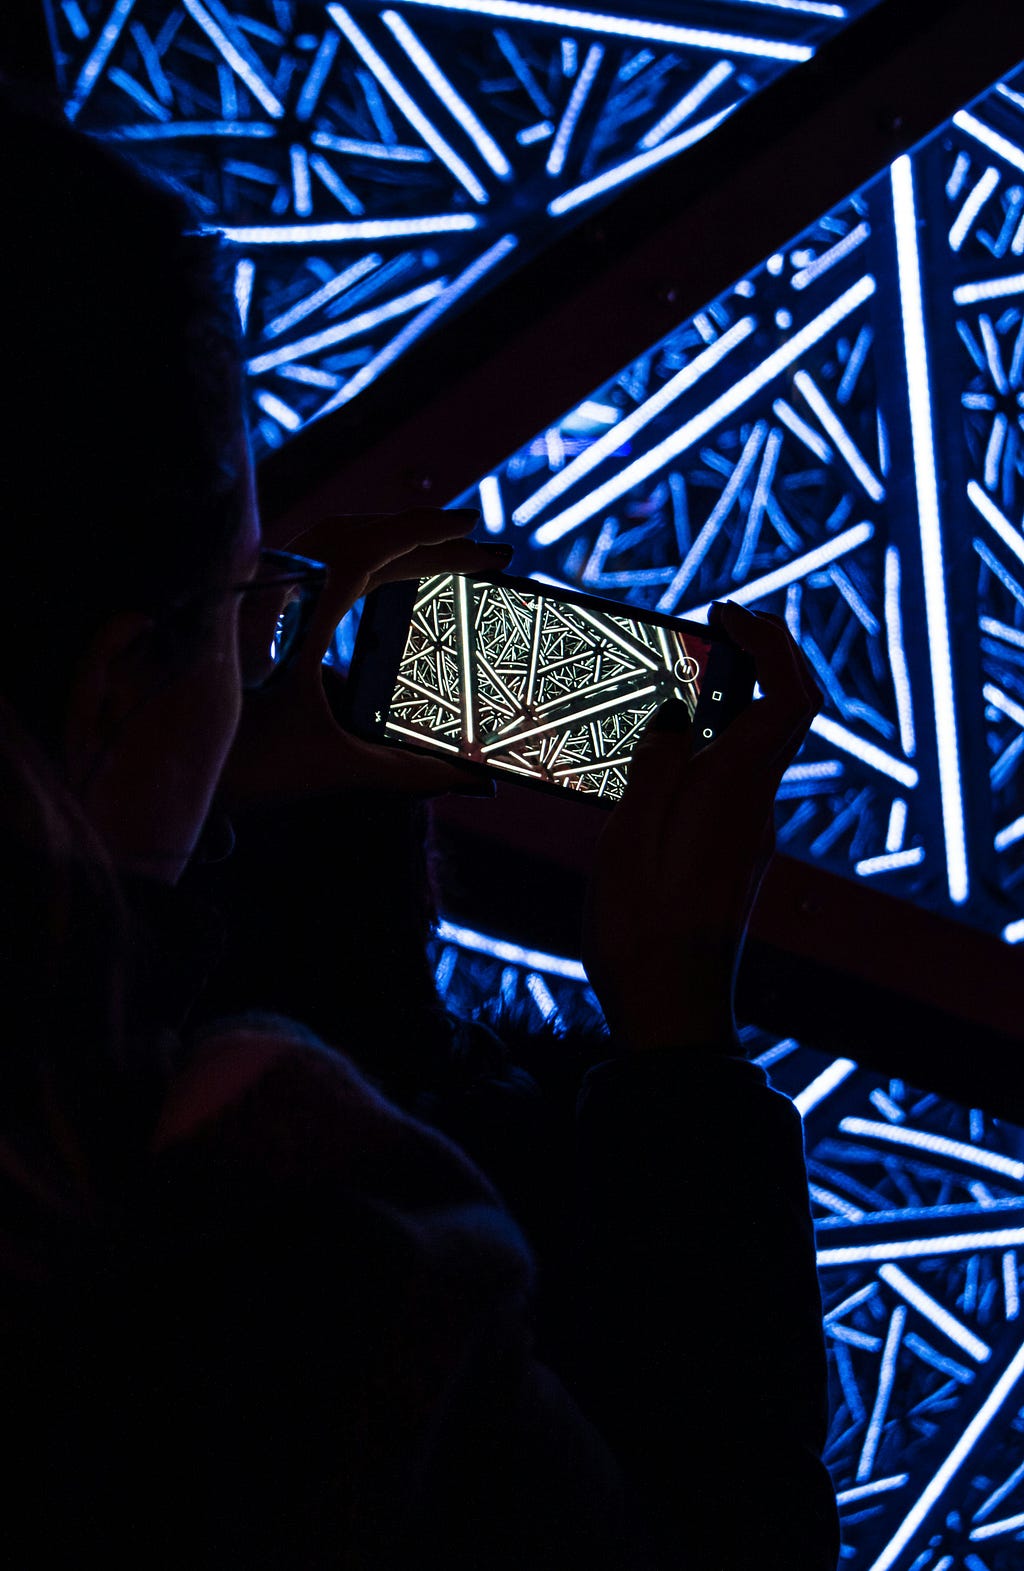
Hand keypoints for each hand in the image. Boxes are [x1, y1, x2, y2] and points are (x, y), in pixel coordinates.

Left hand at [221, 508, 511, 803]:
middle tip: (482, 551)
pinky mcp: (250, 601)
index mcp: (293, 614)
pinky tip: (388, 577)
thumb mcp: (332, 766)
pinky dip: (358, 558)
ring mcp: (258, 588)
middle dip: (425, 540)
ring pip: (333, 541)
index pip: (371, 550)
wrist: (165, 769)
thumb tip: (474, 780)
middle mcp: (272, 587)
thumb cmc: (241, 766)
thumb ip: (407, 772)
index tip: (475, 529)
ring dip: (391, 543)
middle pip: (358, 536)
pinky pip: (311, 561)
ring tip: (445, 555)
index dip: (427, 535)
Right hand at [582, 603, 820, 1052]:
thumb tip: (673, 712)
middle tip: (700, 636)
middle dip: (751, 661)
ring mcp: (747, 831)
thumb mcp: (630, 840)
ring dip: (723, 703)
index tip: (726, 615)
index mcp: (735, 794)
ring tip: (661, 686)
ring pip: (754, 744)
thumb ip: (654, 767)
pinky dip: (705, 746)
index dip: (770, 644)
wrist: (671, 1012)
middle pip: (779, 713)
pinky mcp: (731, 851)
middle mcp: (754, 807)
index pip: (790, 698)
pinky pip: (731, 778)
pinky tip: (654, 755)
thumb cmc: (643, 934)